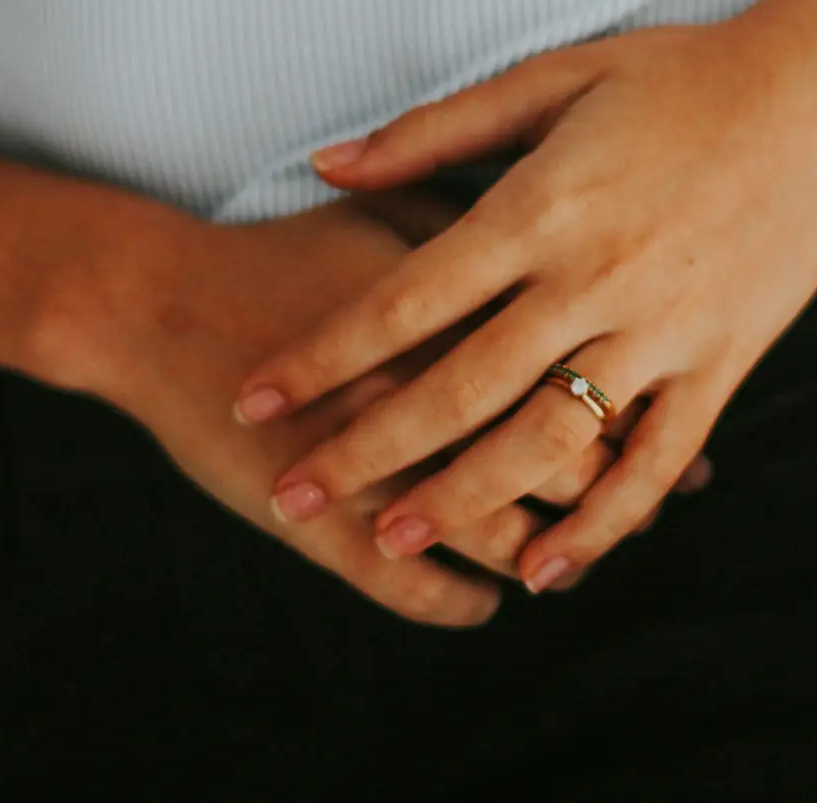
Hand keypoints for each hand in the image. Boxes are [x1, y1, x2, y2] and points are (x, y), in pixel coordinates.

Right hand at [36, 198, 596, 624]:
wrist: (155, 301)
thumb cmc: (282, 249)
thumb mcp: (392, 212)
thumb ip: (480, 217)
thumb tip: (563, 225)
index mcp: (461, 317)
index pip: (578, 374)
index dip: (635, 404)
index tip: (662, 414)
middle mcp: (430, 400)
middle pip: (558, 460)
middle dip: (615, 491)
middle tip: (652, 501)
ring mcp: (376, 472)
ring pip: (497, 536)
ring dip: (548, 557)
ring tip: (573, 562)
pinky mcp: (320, 526)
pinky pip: (408, 590)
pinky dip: (456, 604)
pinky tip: (486, 602)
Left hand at [234, 18, 816, 591]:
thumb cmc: (682, 76)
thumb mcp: (553, 78)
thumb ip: (435, 130)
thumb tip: (327, 163)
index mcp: (541, 207)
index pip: (407, 299)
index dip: (324, 355)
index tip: (257, 396)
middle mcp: (594, 278)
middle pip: (458, 385)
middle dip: (365, 449)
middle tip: (290, 497)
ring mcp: (662, 329)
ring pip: (548, 438)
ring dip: (464, 498)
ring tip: (390, 540)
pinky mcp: (722, 362)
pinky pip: (657, 460)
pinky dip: (603, 523)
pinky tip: (546, 571)